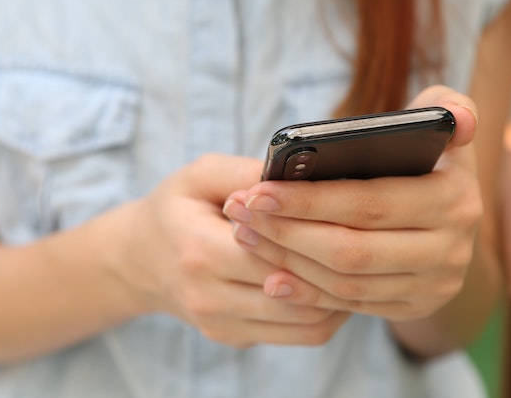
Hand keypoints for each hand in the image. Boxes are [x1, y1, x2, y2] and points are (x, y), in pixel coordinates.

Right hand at [114, 154, 349, 347]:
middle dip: (337, 268)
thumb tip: (299, 174)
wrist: (140, 259)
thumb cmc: (177, 208)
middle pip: (298, 293)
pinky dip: (326, 312)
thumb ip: (245, 172)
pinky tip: (337, 283)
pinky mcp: (234, 338)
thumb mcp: (200, 175)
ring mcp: (221, 325)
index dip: (317, 235)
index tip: (351, 215)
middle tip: (370, 241)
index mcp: (199, 251)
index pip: (275, 252)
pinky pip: (298, 335)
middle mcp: (208, 297)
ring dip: (340, 296)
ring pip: (306, 324)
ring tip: (360, 264)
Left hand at [222, 86, 482, 321]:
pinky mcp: (415, 307)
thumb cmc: (428, 157)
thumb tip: (458, 120)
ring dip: (288, 261)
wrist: (450, 218)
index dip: (309, 200)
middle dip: (287, 232)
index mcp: (454, 199)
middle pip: (351, 249)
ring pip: (346, 281)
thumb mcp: (442, 124)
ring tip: (247, 235)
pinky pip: (352, 305)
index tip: (258, 190)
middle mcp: (451, 250)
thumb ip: (446, 105)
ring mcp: (434, 285)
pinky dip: (308, 292)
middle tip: (240, 212)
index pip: (369, 204)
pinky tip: (272, 275)